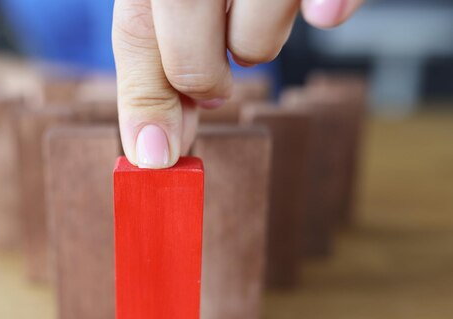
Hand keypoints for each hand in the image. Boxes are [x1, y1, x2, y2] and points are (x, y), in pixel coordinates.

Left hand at [112, 0, 363, 167]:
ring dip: (259, 38)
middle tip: (214, 81)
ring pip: (256, 46)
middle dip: (204, 84)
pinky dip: (328, 7)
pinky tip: (322, 4)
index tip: (155, 157)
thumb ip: (154, 60)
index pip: (135, 38)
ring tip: (259, 3)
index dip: (145, 105)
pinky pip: (329, 4)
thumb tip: (152, 148)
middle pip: (191, 61)